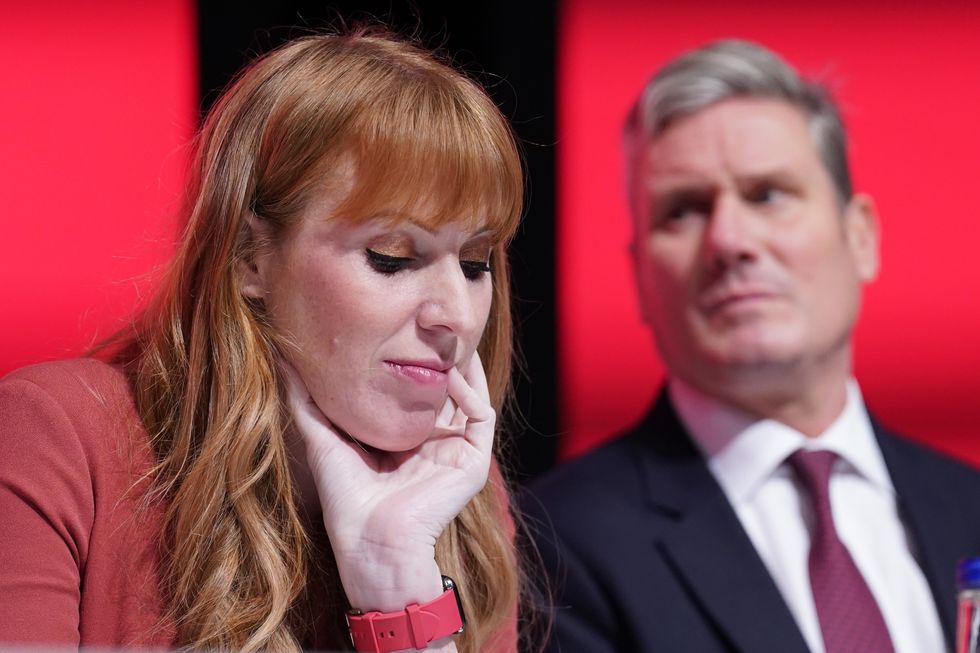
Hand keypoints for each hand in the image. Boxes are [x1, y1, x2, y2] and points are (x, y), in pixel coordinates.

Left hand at [282, 352, 494, 611]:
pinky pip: (482, 415)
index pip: (417, 390)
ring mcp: (457, 450)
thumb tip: (286, 360)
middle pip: (448, 387)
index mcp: (407, 439)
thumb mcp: (324, 439)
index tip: (402, 329)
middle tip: (432, 322)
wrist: (370, 541)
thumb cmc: (347, 500)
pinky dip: (471, 390)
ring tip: (447, 338)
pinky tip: (450, 373)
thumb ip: (307, 402)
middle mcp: (437, 441)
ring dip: (462, 365)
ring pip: (470, 395)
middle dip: (443, 355)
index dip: (413, 360)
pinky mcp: (472, 460)